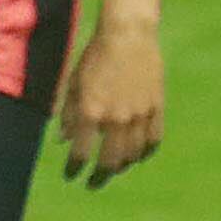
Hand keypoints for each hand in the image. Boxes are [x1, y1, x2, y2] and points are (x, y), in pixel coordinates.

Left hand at [58, 19, 164, 185]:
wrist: (128, 36)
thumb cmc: (94, 57)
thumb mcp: (73, 85)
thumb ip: (69, 114)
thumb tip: (64, 141)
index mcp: (90, 112)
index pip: (81, 154)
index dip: (74, 169)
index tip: (70, 176)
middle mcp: (115, 118)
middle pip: (110, 161)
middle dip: (99, 176)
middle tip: (93, 183)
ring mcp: (139, 115)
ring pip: (133, 154)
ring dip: (122, 166)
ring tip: (114, 168)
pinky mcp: (156, 108)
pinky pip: (153, 140)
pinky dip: (145, 152)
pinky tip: (138, 156)